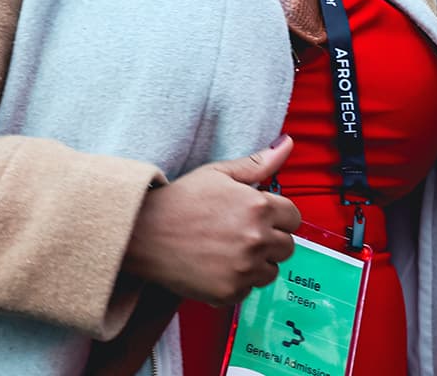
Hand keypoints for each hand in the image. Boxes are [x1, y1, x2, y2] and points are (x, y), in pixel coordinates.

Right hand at [122, 136, 301, 305]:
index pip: (294, 217)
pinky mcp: (230, 292)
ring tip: (227, 250)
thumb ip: (258, 162)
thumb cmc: (180, 201)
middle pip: (287, 247)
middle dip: (269, 240)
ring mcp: (244, 269)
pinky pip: (249, 290)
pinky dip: (237, 282)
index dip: (276, 216)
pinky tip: (216, 266)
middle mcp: (256, 239)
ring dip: (256, 263)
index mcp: (259, 207)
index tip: (258, 217)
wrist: (143, 233)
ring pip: (271, 271)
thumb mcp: (218, 173)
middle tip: (239, 234)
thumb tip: (287, 144)